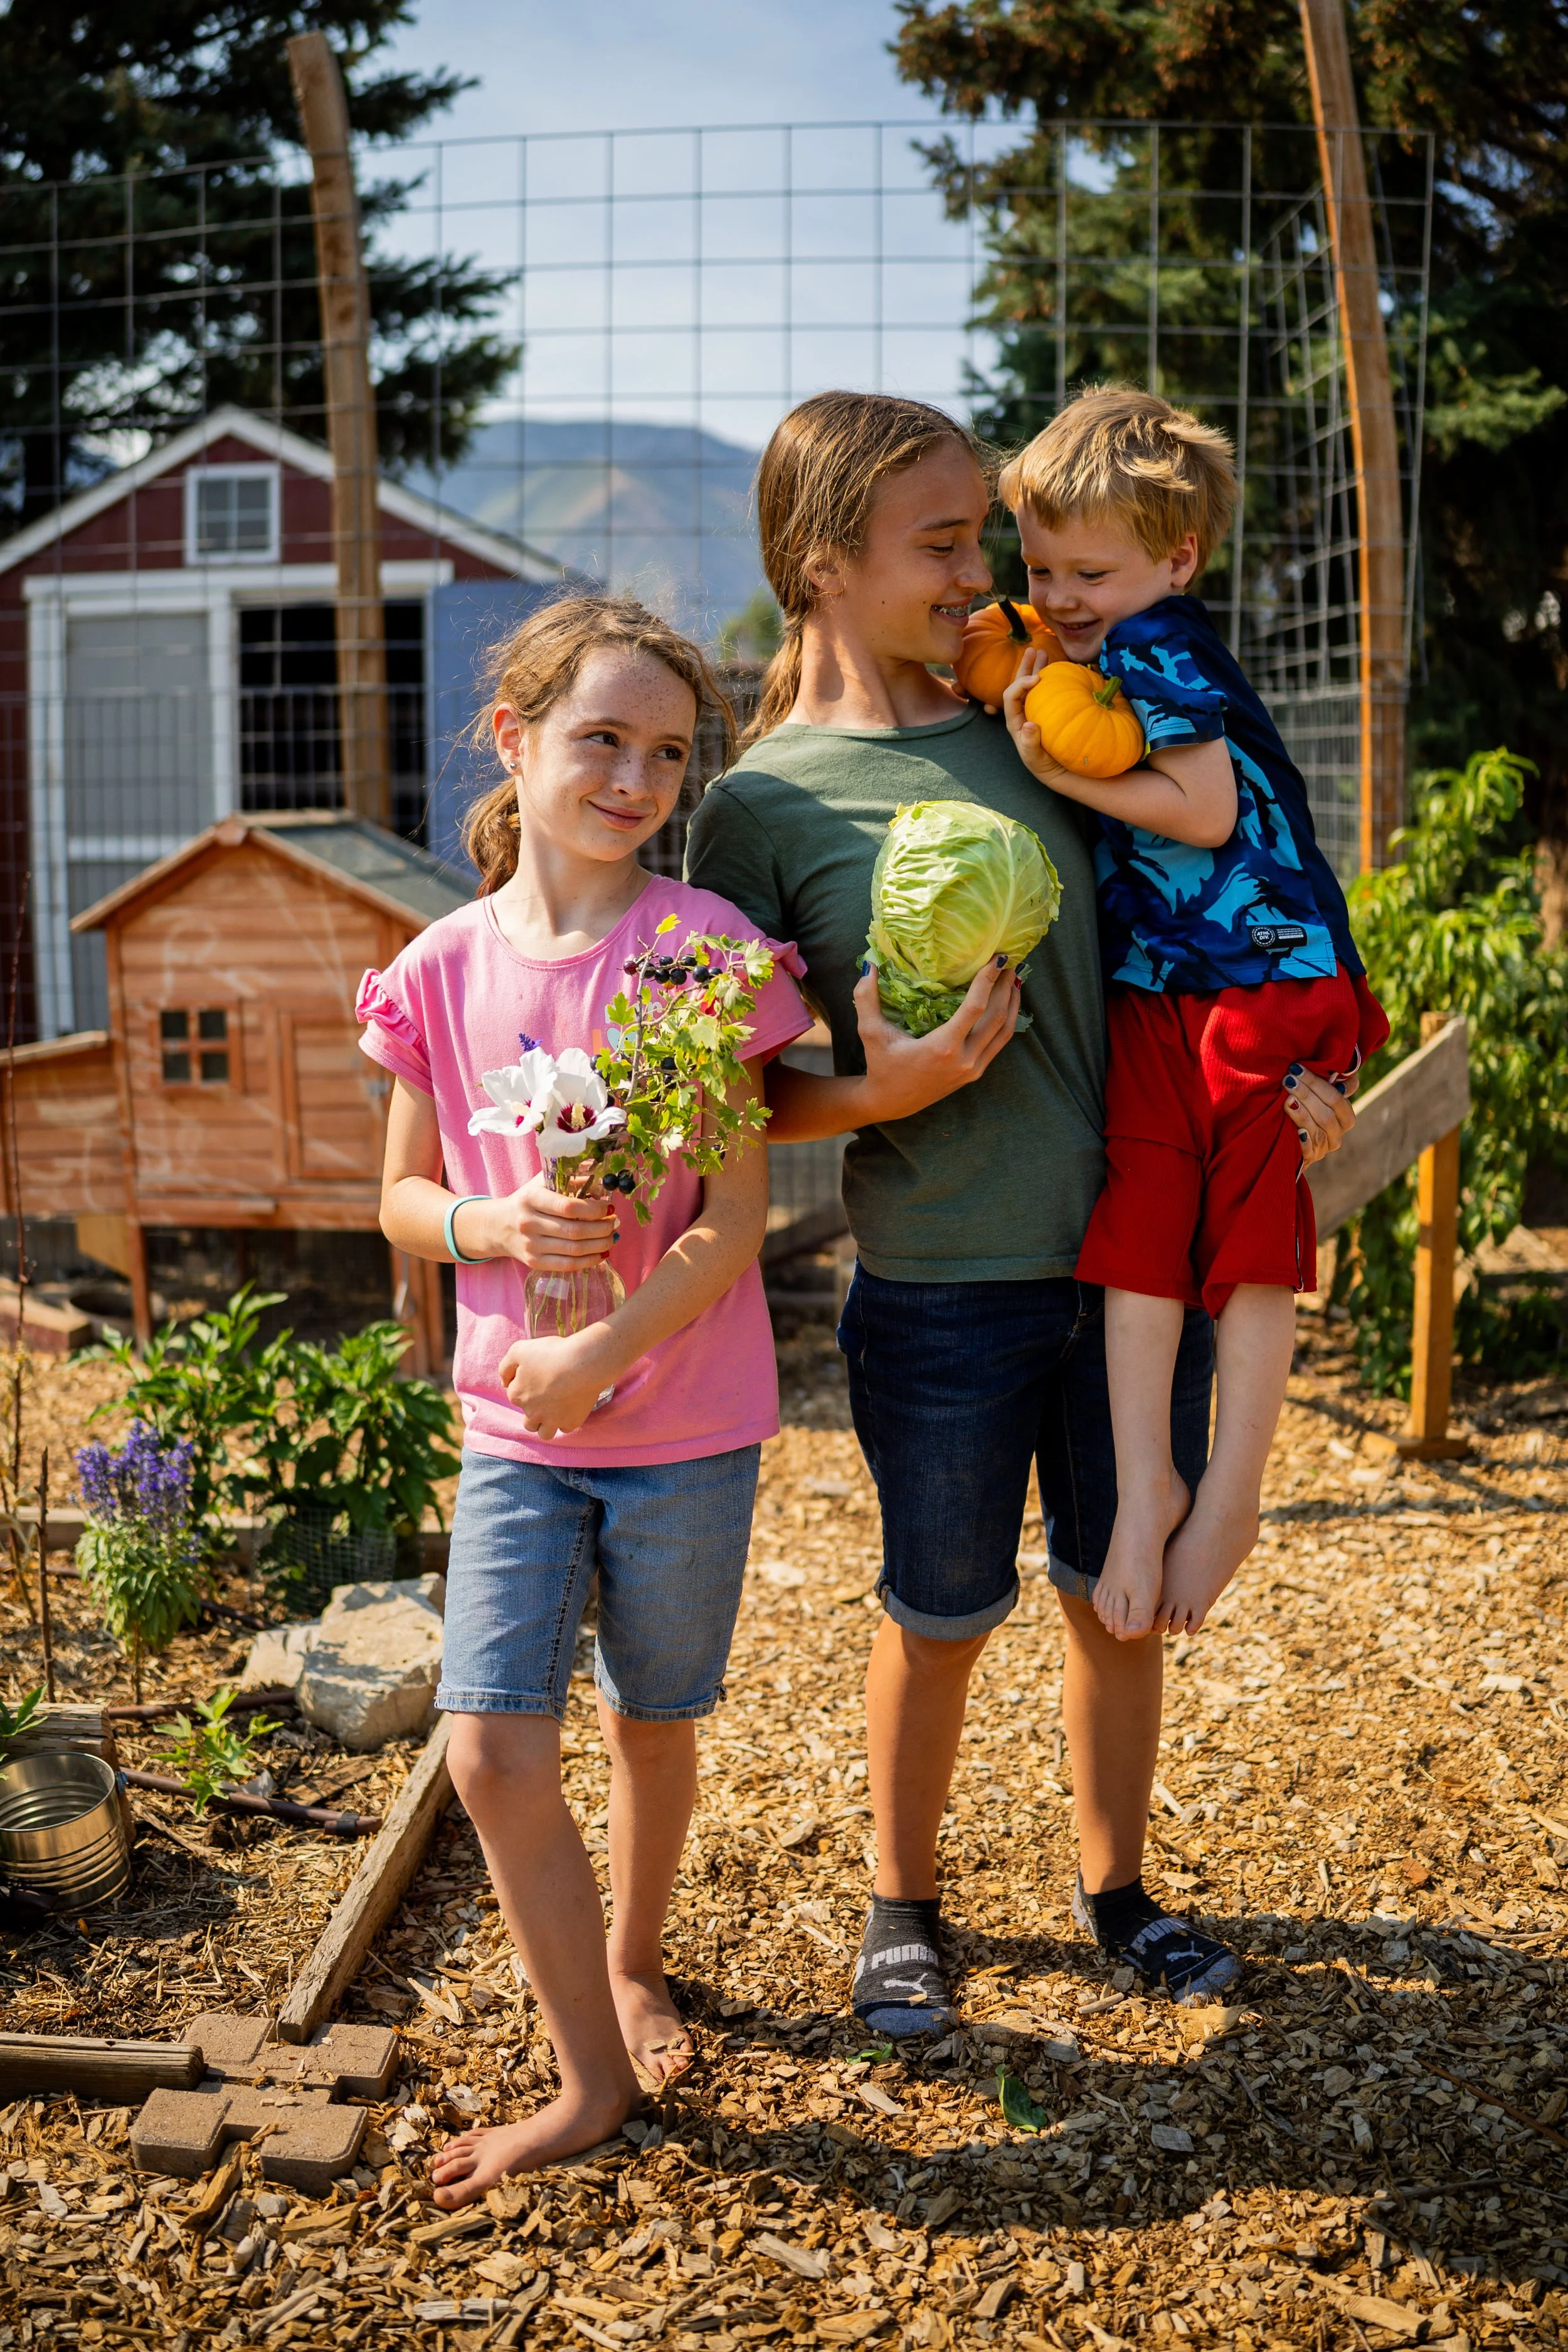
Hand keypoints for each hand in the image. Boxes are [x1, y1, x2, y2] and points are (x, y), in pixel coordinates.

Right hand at [460, 1172, 618, 1271]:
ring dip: (600, 1244)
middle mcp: (528, 1223)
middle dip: (602, 1228)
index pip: (568, 1207)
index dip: (594, 1209)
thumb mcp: (543, 1183)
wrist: (499, 1226)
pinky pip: (567, 1265)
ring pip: (574, 1250)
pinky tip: (602, 1253)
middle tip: (615, 1222)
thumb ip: (570, 1178)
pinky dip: (589, 1261)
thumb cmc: (528, 1201)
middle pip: (575, 1230)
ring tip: (612, 1236)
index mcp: (531, 1198)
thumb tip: (603, 1178)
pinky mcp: (534, 1262)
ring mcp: (530, 1245)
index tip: (609, 1207)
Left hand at [497, 1329, 617, 1439]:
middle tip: (546, 1396)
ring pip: (544, 1433)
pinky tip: (570, 1408)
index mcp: (517, 1395)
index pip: (514, 1395)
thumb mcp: (518, 1350)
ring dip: (546, 1425)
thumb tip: (504, 1382)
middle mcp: (532, 1412)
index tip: (537, 1375)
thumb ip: (505, 1367)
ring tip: (555, 1411)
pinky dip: (566, 1421)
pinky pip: (565, 1428)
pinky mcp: (572, 1421)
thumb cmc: (551, 1354)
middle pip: (528, 1421)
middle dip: (533, 1412)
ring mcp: (552, 1420)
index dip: (524, 1385)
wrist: (583, 1363)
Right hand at [853, 955, 1020, 1123]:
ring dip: (1012, 1003)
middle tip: (1011, 961)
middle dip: (1005, 987)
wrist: (891, 1102)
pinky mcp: (975, 1072)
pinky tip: (1006, 1004)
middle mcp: (964, 1059)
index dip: (988, 981)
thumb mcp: (870, 1032)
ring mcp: (973, 1068)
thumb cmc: (881, 1065)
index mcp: (942, 1047)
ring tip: (1014, 979)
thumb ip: (866, 998)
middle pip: (997, 1017)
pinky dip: (1007, 1021)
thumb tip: (870, 963)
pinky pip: (999, 1044)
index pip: (974, 1008)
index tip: (997, 959)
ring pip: (1004, 1032)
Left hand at [1000, 645, 1078, 792]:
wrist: (1055, 768)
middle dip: (1025, 667)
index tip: (1037, 679)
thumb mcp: (1035, 758)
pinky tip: (1057, 669)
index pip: (1010, 696)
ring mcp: (1035, 709)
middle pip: (1019, 684)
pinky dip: (1051, 679)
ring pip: (1032, 685)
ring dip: (1037, 668)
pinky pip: (1046, 691)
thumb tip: (1029, 726)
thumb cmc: (1043, 764)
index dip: (1020, 684)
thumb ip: (1030, 744)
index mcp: (1015, 720)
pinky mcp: (1047, 709)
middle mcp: (1022, 711)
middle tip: (1034, 649)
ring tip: (1044, 652)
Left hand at [1288, 1057, 1359, 1168]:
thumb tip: (1339, 1072)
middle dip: (1306, 1094)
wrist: (1288, 1139)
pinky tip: (1297, 1131)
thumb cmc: (1307, 1109)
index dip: (1318, 1084)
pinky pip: (1310, 1152)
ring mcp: (1324, 1148)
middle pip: (1326, 1114)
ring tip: (1287, 1099)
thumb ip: (1335, 1083)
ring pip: (1318, 1130)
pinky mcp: (1310, 1159)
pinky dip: (1304, 1141)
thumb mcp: (1320, 1094)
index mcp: (1346, 1117)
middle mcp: (1338, 1133)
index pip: (1337, 1099)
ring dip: (1302, 1113)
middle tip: (1288, 1080)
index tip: (1297, 1069)